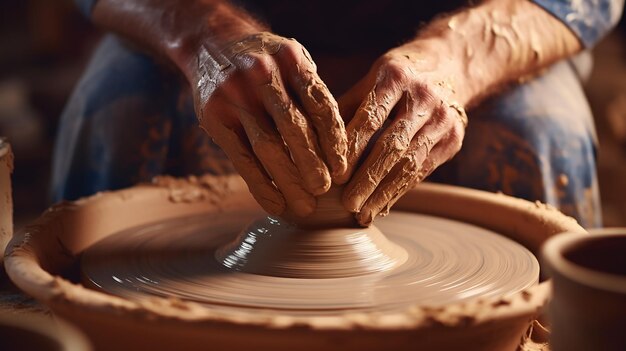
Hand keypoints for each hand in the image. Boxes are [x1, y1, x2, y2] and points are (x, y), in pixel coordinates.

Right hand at [191, 32, 346, 216]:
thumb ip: (311, 93)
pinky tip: (276, 204)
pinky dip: (260, 184)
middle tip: (325, 190)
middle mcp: (262, 74)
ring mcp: (234, 95)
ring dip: (289, 180)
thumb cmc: (265, 61)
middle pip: (293, 126)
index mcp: (291, 59)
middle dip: (312, 163)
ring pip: (267, 146)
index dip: (333, 140)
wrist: (210, 42)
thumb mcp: (291, 61)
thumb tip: (342, 148)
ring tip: (306, 207)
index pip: (319, 104)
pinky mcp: (213, 117)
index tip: (344, 169)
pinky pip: (240, 157)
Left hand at [337, 48, 467, 225]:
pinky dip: (400, 190)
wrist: (451, 65)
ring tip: (362, 213)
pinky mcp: (453, 138)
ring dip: (384, 192)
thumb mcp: (371, 78)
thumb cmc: (396, 75)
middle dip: (368, 178)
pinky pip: (423, 170)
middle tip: (347, 203)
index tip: (334, 175)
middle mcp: (423, 97)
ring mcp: (442, 119)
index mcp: (395, 76)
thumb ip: (345, 107)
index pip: (370, 118)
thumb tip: (313, 141)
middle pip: (392, 144)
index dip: (352, 148)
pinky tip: (382, 206)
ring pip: (410, 162)